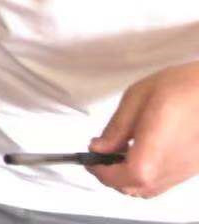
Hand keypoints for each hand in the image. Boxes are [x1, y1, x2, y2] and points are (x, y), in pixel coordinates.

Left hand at [88, 62, 198, 198]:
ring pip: (150, 190)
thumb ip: (116, 127)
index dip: (102, 173)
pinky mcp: (194, 169)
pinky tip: (142, 154)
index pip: (123, 178)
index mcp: (154, 152)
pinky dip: (147, 176)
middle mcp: (171, 169)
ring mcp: (185, 172)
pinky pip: (164, 182)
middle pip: (135, 189)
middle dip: (112, 177)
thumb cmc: (181, 87)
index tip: (90, 160)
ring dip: (128, 179)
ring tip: (118, 154)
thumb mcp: (137, 98)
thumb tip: (98, 147)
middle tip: (100, 156)